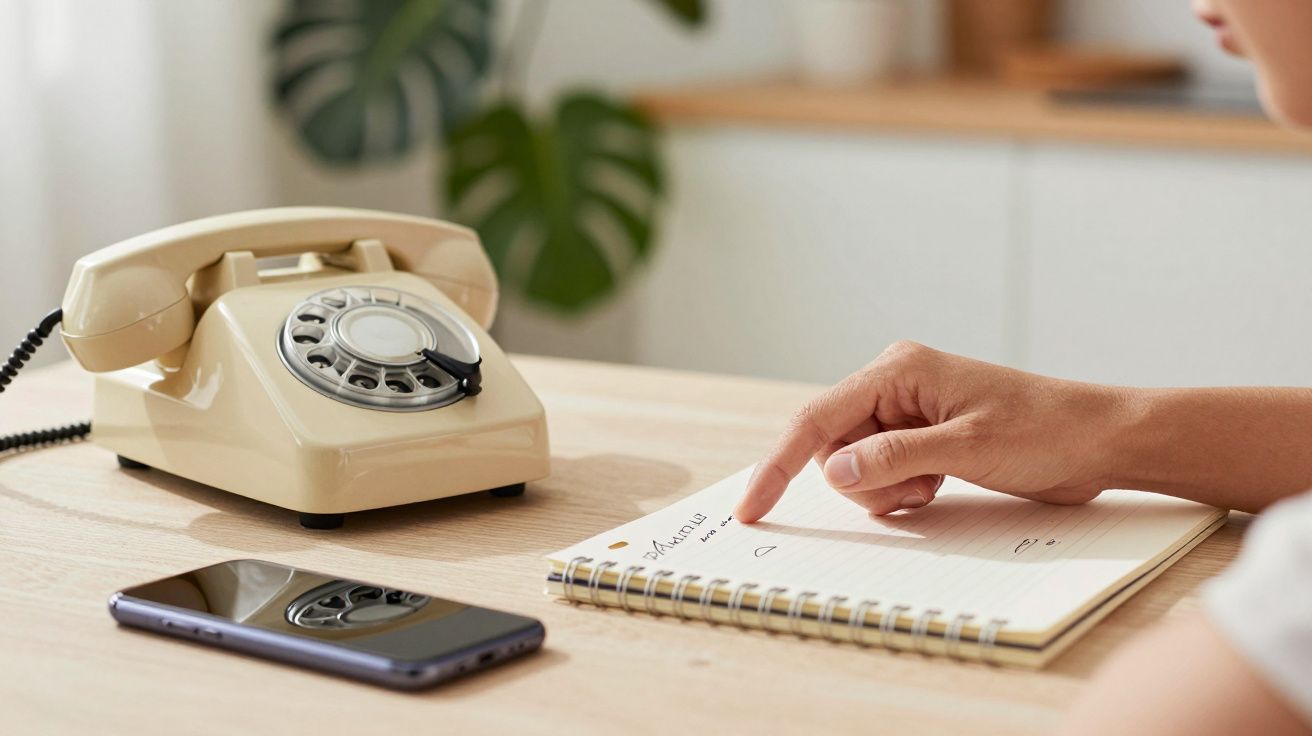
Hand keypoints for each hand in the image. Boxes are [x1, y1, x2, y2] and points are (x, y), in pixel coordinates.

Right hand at [734, 341, 1126, 521]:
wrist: (1098, 441)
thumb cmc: (1045, 430)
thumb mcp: (965, 448)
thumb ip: (893, 458)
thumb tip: (831, 470)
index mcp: (897, 370)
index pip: (816, 419)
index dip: (777, 466)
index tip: (751, 508)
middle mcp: (893, 385)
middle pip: (831, 447)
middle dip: (861, 480)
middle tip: (918, 486)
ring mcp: (906, 412)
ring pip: (854, 467)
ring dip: (886, 489)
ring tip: (936, 484)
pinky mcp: (920, 438)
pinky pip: (880, 474)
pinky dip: (900, 491)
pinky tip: (940, 484)